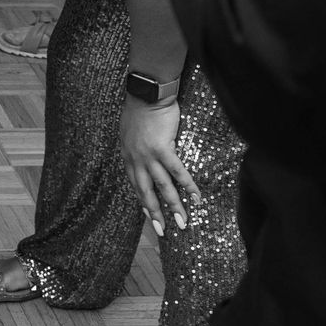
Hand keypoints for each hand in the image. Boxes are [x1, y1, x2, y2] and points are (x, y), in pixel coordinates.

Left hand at [118, 96, 196, 235]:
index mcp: (128, 157)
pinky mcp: (162, 149)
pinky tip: (197, 198)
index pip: (135, 186)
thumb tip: (145, 155)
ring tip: (183, 222)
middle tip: (163, 231)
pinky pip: (177, 172)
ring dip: (173, 207)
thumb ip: (137, 147)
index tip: (149, 217)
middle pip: (146, 193)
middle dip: (155, 214)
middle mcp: (136, 160)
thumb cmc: (141, 109)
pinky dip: (188, 186)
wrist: (146, 94)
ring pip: (162, 187)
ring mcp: (148, 156)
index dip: (143, 202)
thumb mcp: (131, 133)